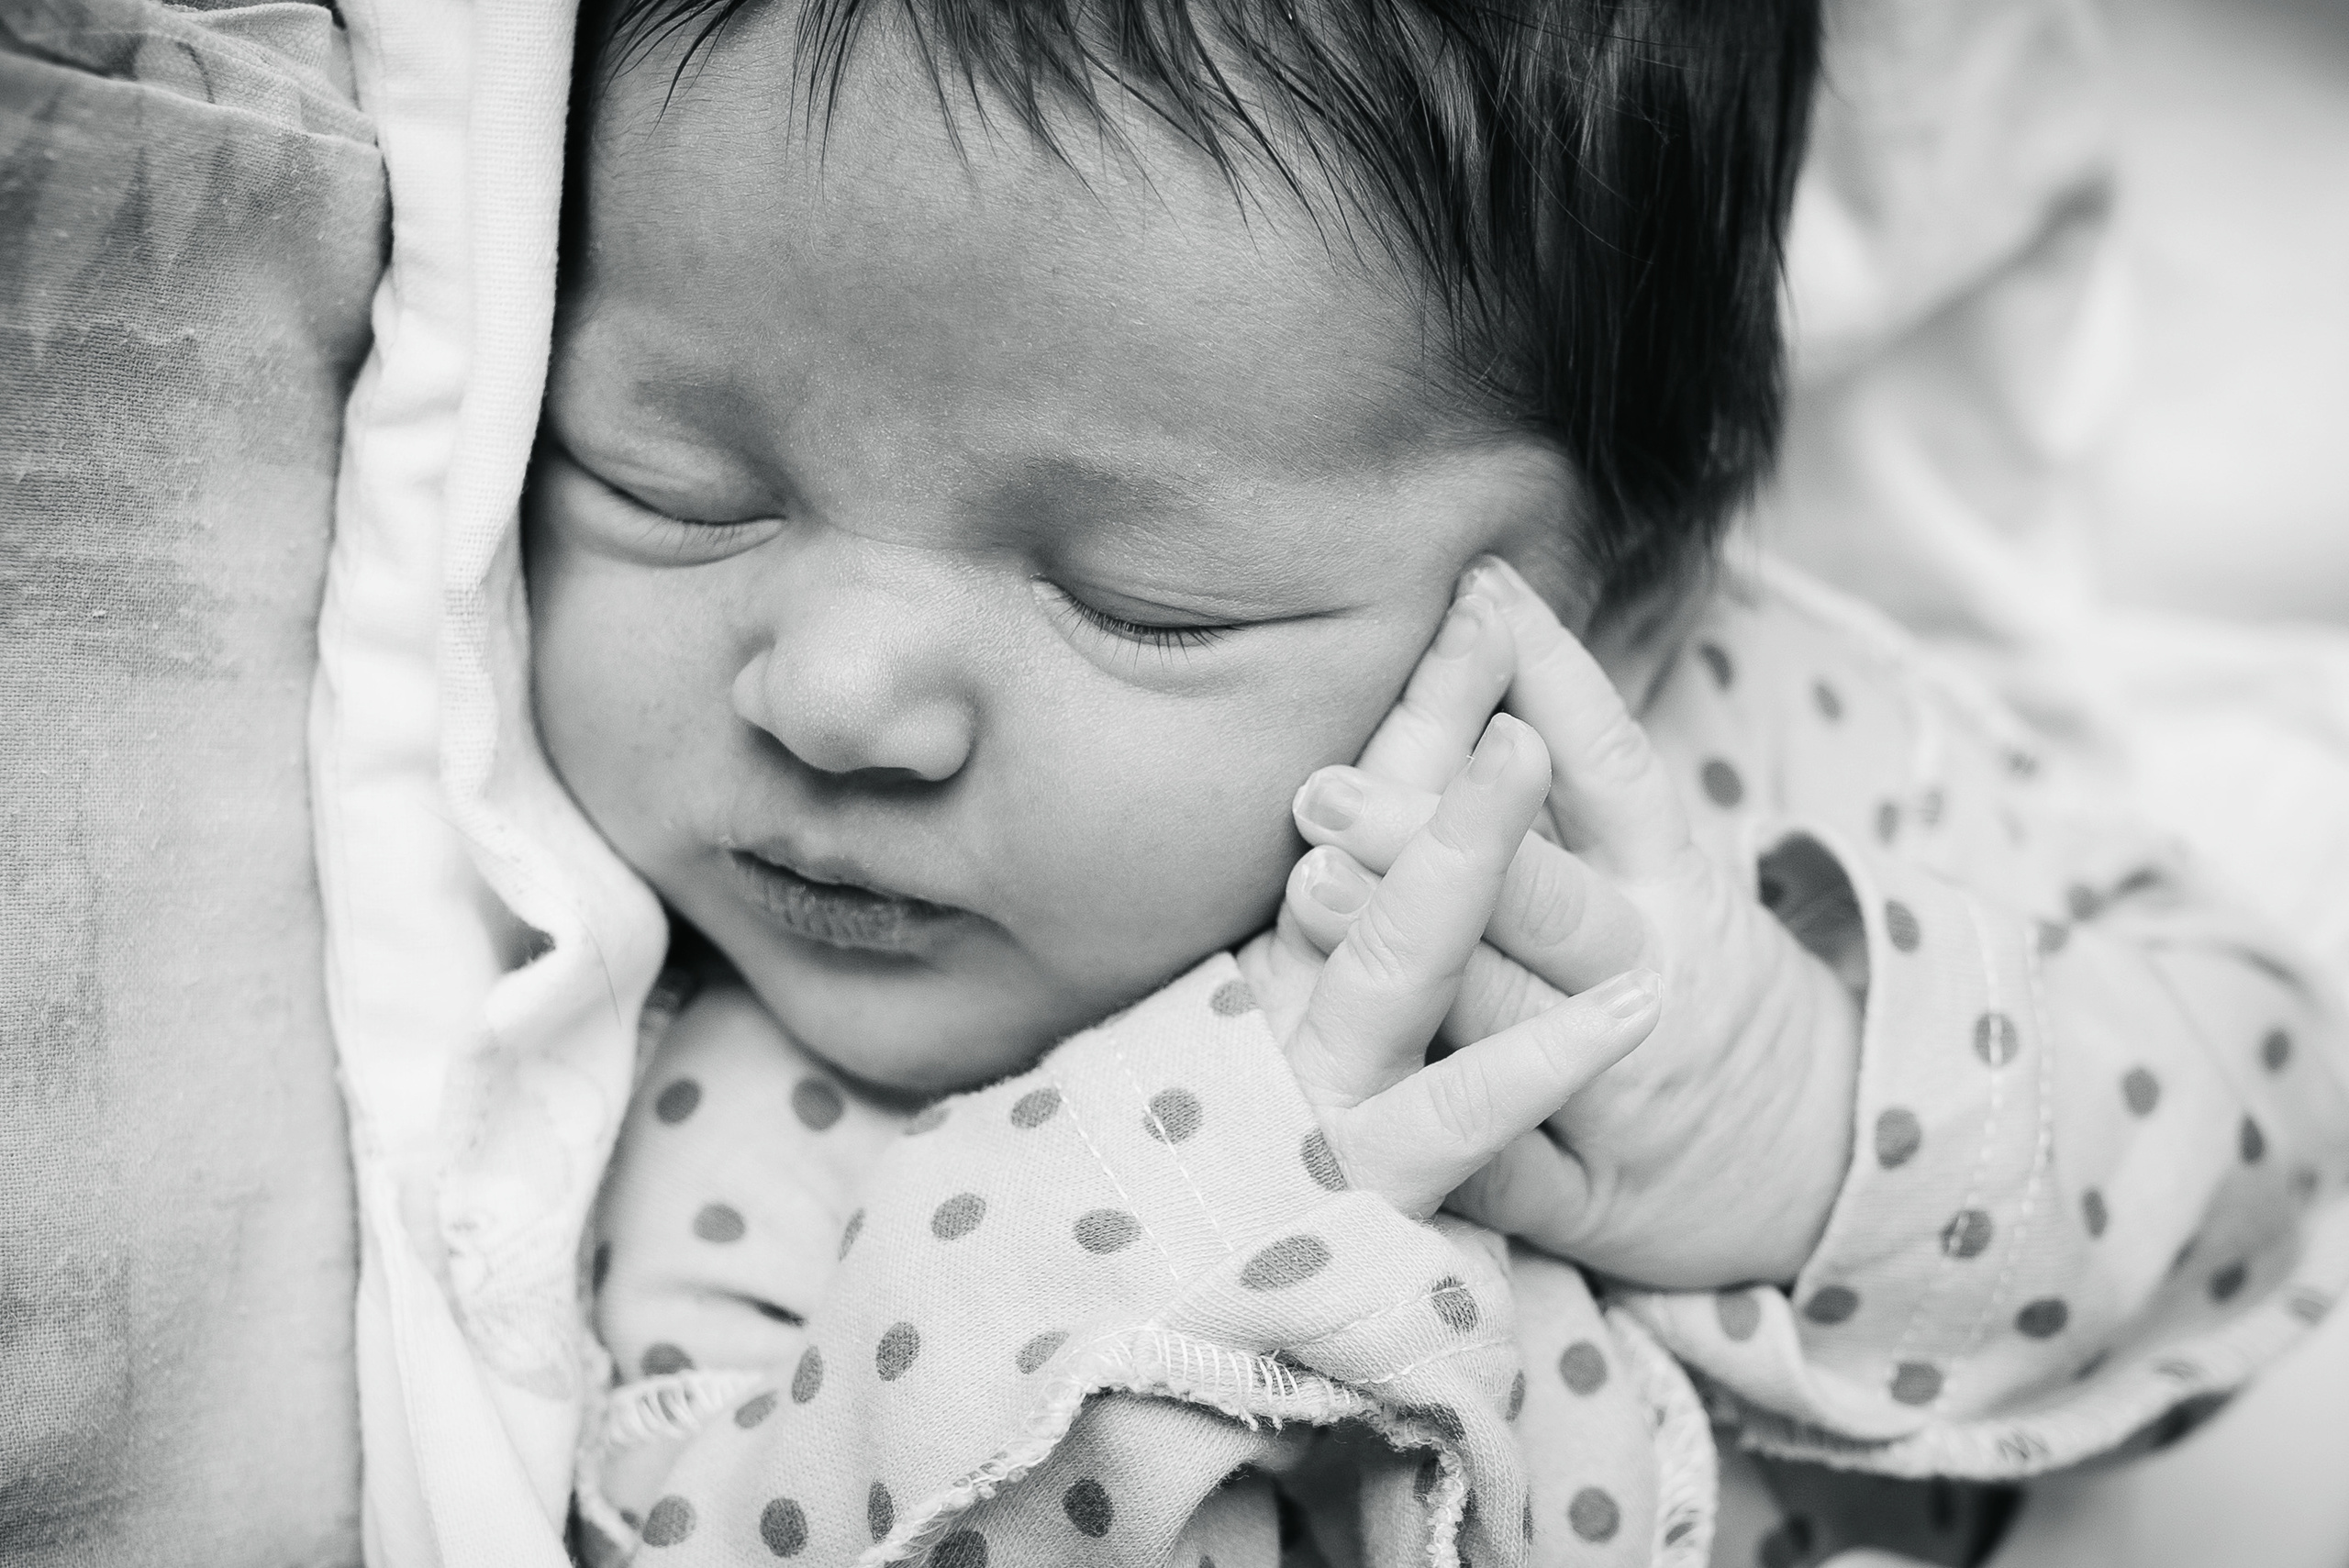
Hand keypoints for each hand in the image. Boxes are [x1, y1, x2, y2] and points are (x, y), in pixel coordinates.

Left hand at [1284, 558, 1859, 1287]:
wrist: (1824, 1160)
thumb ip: (1572, 771)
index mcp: (1670, 887)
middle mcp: (1650, 980)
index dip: (1555, 682)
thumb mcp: (1665, 869)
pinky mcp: (1588, 1203)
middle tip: (1323, 785)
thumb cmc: (1694, 976)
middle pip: (1546, 901)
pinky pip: (1505, 1176)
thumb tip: (1483, 609)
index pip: (1616, 769)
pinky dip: (1433, 1139)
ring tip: (1313, 892)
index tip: (1477, 597)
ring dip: (1419, 965)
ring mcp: (1619, 1100)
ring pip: (1512, 1029)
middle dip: (1438, 838)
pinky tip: (1340, 1097)